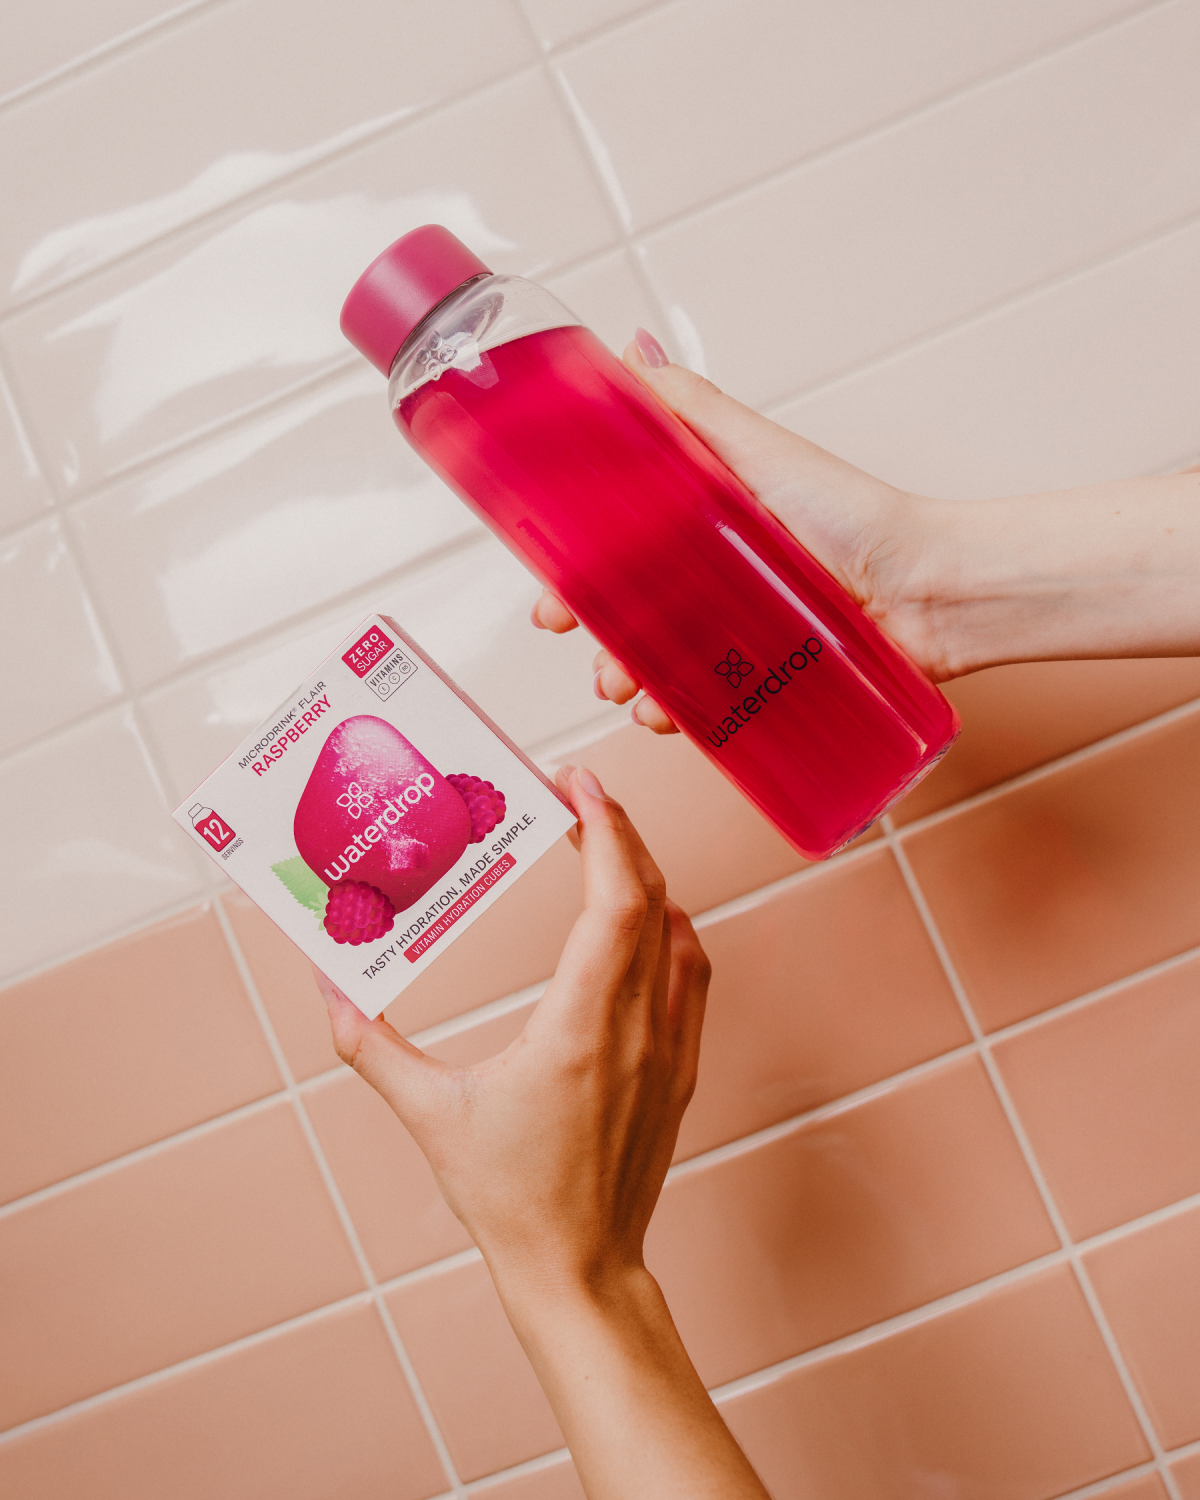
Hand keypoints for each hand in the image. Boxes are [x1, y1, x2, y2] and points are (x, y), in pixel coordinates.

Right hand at [315, 768, 770, 1498]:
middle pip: (650, 897)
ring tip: (602, 841)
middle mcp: (639, 1026)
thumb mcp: (430, 1117)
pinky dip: (667, 926)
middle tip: (579, 792)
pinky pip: (690, 971)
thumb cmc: (510, 1198)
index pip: (616, 900)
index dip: (605, 829)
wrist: (580, 1268)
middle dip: (618, 831)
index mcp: (581, 1028)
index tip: (579, 783)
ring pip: (678, 930)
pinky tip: (641, 918)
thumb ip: (372, 1048)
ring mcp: (669, 1046)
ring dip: (644, 875)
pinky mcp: (680, 1066)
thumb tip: (329, 988)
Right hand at [532, 329, 1199, 728]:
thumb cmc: (854, 516)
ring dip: (623, 676)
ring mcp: (735, 634)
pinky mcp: (761, 682)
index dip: (575, 570)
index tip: (549, 589)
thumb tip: (629, 352)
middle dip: (590, 628)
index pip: (618, 548)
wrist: (926, 592)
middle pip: (627, 609)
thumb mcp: (759, 450)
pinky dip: (673, 714)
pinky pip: (702, 704)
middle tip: (569, 634)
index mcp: (701, 523)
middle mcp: (712, 579)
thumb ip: (689, 407)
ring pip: (655, 662)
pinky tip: (665, 716)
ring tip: (623, 686)